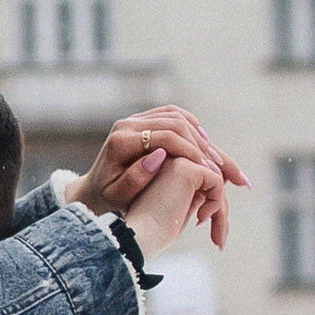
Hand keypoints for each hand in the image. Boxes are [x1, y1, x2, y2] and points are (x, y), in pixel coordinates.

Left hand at [70, 106, 246, 253]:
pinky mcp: (143, 121)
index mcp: (121, 140)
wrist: (93, 190)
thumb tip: (159, 155)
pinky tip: (206, 144)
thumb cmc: (107, 199)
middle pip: (175, 122)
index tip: (210, 170)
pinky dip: (192, 127)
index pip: (165, 136)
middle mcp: (127, 124)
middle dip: (202, 144)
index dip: (191, 152)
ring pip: (177, 116)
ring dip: (200, 135)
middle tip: (221, 167)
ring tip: (217, 158)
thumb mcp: (117, 196)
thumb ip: (136, 177)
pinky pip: (173, 115)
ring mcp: (135, 119)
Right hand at [119, 150, 214, 257]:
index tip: (213, 227)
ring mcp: (177, 159)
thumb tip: (222, 181)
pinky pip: (216, 181)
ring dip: (220, 209)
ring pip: (217, 178)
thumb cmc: (154, 228)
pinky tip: (200, 217)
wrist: (138, 236)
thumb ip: (197, 192)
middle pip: (212, 175)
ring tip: (216, 236)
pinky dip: (216, 203)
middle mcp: (171, 157)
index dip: (213, 201)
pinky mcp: (185, 167)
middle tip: (220, 239)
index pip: (202, 175)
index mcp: (166, 164)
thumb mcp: (180, 206)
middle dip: (221, 208)